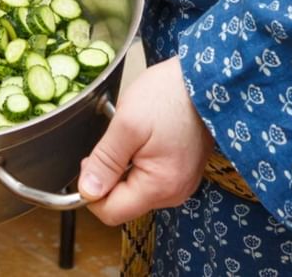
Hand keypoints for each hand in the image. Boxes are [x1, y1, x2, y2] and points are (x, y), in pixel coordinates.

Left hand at [76, 58, 210, 225]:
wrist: (203, 78)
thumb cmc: (169, 95)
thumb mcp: (127, 125)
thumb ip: (105, 161)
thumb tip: (87, 191)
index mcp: (159, 187)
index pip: (110, 212)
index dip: (91, 190)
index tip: (92, 160)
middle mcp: (173, 193)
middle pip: (123, 203)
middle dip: (110, 176)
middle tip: (114, 141)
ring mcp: (181, 183)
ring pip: (135, 190)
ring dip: (125, 167)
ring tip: (134, 137)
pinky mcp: (183, 172)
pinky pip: (151, 178)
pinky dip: (140, 162)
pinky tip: (146, 139)